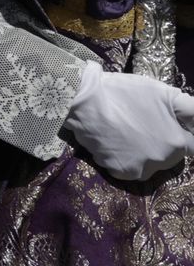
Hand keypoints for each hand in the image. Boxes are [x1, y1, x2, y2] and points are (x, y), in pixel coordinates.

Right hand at [65, 61, 193, 179]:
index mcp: (177, 142)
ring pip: (148, 163)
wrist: (83, 100)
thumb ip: (189, 109)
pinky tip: (112, 142)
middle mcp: (163, 160)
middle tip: (139, 125)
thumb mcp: (163, 93)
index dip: (176, 134)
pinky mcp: (121, 172)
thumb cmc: (125, 92)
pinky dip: (121, 158)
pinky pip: (127, 169)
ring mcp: (142, 168)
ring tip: (124, 133)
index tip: (162, 127)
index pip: (190, 146)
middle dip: (158, 142)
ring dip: (140, 153)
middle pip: (167, 155)